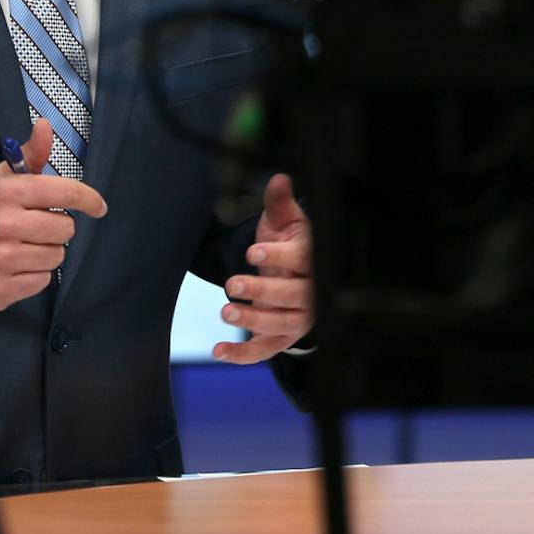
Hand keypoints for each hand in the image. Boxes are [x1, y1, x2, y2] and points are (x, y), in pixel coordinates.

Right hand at [0, 121, 107, 310]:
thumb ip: (27, 156)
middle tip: (37, 227)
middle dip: (58, 227)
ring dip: (46, 252)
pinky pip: (42, 282)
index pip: (65, 193)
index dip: (89, 200)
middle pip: (66, 229)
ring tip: (22, 247)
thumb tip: (46, 125)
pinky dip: (34, 275)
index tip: (98, 207)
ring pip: (56, 256)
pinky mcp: (0, 290)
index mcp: (6, 192)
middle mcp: (5, 225)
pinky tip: (13, 266)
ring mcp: (1, 260)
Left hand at [215, 173, 313, 363]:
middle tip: (233, 284)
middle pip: (293, 296)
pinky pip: (264, 351)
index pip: (304, 259)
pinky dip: (242, 355)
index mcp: (314, 259)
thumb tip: (279, 178)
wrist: (300, 280)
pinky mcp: (282, 339)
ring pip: (280, 324)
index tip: (253, 252)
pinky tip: (218, 351)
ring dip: (253, 321)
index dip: (279, 257)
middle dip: (262, 291)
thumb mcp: (287, 222)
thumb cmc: (291, 248)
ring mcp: (299, 319)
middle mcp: (312, 292)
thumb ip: (280, 202)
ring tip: (227, 311)